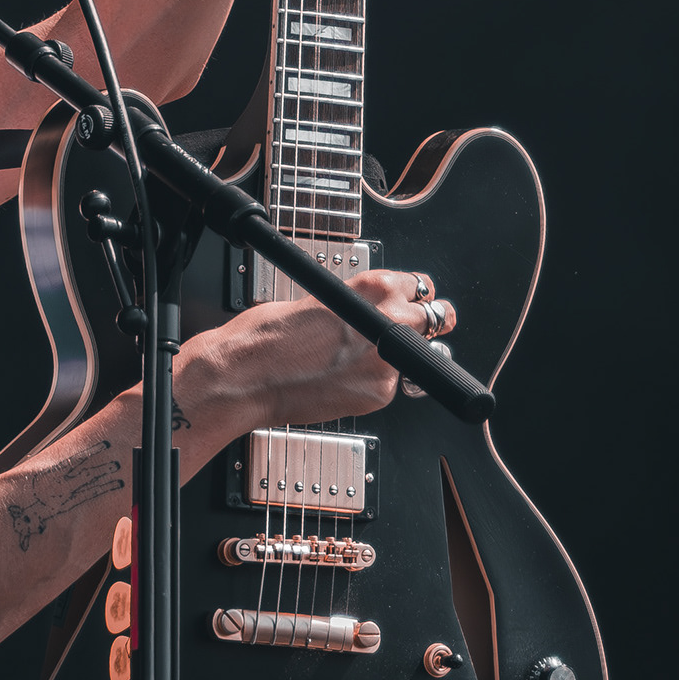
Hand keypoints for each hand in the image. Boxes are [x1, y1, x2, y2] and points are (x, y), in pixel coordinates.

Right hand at [176, 268, 451, 433]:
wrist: (244, 377)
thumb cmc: (266, 338)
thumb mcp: (319, 298)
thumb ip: (356, 304)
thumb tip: (372, 311)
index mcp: (373, 288)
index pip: (418, 286)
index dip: (414, 297)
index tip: (414, 302)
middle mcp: (388, 321)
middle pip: (433, 319)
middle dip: (423, 325)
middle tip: (411, 331)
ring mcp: (388, 361)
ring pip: (414, 357)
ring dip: (397, 358)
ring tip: (360, 361)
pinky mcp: (380, 393)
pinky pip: (390, 385)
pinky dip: (373, 384)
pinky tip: (344, 380)